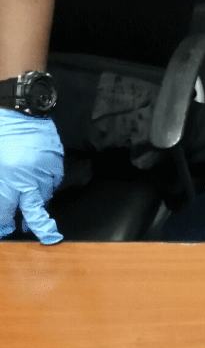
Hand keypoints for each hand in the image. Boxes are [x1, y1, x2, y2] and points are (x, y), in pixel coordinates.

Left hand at [0, 109, 62, 243]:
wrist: (22, 110)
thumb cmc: (1, 136)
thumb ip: (0, 187)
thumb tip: (4, 209)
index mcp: (8, 177)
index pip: (5, 211)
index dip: (3, 224)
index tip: (4, 230)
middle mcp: (28, 177)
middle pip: (32, 209)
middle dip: (36, 225)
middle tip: (44, 236)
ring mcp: (45, 170)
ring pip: (43, 195)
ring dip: (36, 201)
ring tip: (31, 205)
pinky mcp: (55, 162)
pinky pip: (52, 181)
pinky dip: (45, 185)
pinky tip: (37, 182)